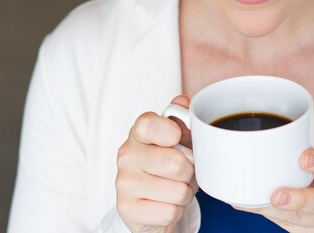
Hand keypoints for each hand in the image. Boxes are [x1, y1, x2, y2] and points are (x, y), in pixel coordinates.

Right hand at [116, 96, 195, 232]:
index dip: (171, 132)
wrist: (150, 206)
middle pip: (175, 163)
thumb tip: (183, 102)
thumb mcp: (176, 143)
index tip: (177, 139)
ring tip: (175, 189)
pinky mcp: (127, 209)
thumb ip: (181, 120)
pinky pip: (170, 212)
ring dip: (184, 194)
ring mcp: (124, 183)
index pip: (148, 124)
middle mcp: (126, 156)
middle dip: (189, 173)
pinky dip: (176, 211)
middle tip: (183, 173)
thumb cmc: (166, 169)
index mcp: (138, 134)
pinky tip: (165, 205)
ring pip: (176, 190)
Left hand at [237, 149, 313, 232]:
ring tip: (258, 205)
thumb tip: (266, 146)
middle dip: (299, 200)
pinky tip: (254, 208)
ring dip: (279, 212)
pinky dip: (272, 216)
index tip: (304, 158)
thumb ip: (305, 158)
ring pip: (304, 220)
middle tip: (277, 196)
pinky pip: (294, 228)